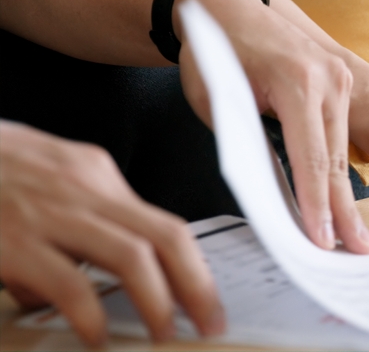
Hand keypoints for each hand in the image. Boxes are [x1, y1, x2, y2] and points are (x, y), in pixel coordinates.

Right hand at [0, 121, 224, 345]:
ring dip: (158, 302)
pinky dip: (89, 315)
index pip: (163, 222)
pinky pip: (69, 282)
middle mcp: (83, 187)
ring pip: (132, 256)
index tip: (207, 298)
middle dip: (197, 284)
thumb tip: (89, 285)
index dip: (194, 265)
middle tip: (210, 322)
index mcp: (94, 173)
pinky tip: (96, 337)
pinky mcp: (12, 241)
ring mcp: (49, 212)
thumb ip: (73, 224)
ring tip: (165, 335)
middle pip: (166, 236)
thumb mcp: (40, 181)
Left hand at [174, 0, 368, 252]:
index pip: (310, 157)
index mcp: (297, 81)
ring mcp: (339, 79)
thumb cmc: (213, 53)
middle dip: (343, 210)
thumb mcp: (216, 101)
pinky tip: (342, 200)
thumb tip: (272, 191)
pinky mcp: (341, 83)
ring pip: (342, 150)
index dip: (316, 204)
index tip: (322, 240)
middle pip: (335, 159)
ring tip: (354, 235)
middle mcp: (328, 78)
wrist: (230, 7)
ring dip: (344, 194)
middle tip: (357, 250)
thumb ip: (245, 142)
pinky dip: (338, 170)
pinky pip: (340, 135)